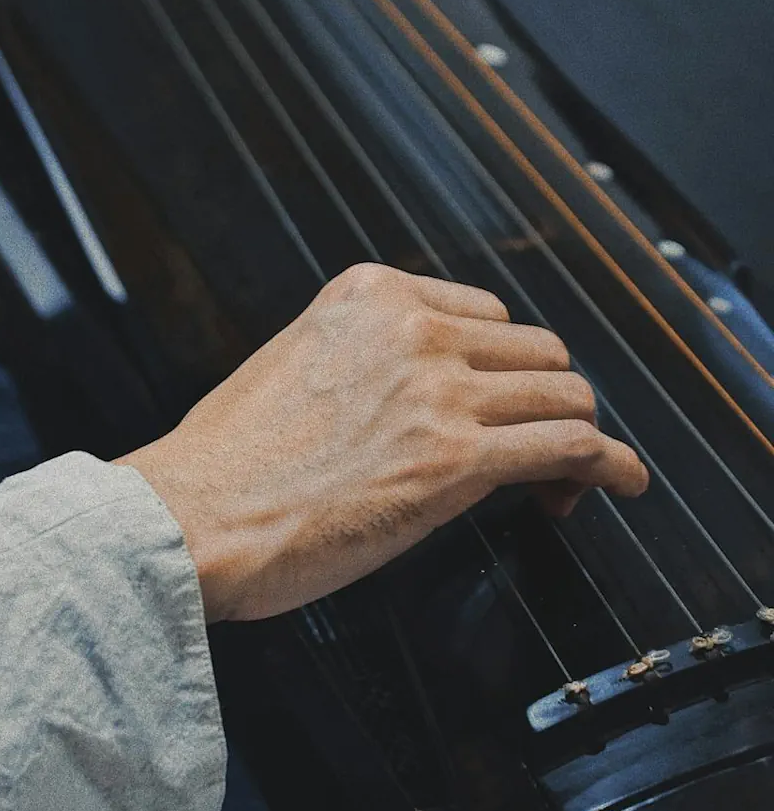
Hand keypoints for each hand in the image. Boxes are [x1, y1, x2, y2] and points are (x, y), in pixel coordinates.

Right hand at [121, 264, 647, 621]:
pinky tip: (620, 483)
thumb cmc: (224, 465)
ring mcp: (438, 390)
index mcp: (369, 294)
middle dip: (544, 401)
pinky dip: (612, 466)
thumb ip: (362, 359)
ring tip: (565, 481)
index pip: (484, 313)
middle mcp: (411, 328)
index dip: (503, 367)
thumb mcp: (294, 365)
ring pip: (566, 393)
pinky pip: (572, 447)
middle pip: (536, 350)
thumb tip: (414, 399)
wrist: (190, 516)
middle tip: (531, 454)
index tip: (498, 407)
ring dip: (576, 438)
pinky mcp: (456, 459)